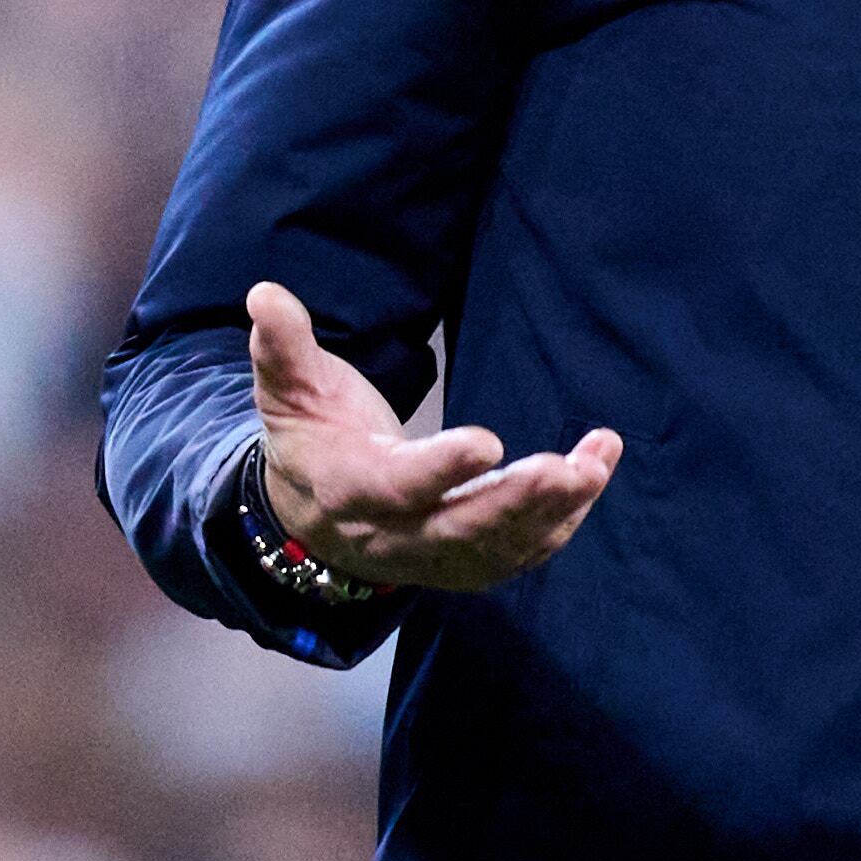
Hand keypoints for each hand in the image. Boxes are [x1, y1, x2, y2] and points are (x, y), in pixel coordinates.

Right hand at [247, 280, 621, 593]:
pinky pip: (517, 555)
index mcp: (349, 489)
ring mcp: (431, 559)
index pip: (396, 487)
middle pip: (458, 531)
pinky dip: (559, 524)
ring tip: (596, 463)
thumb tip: (264, 294)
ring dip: (553, 512)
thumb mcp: (289, 391)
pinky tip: (592, 477)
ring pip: (496, 548)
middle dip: (515, 503)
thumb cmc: (312, 438)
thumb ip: (282, 347)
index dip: (441, 470)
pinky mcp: (464, 566)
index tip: (488, 441)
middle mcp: (392, 536)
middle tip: (565, 468)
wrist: (311, 514)